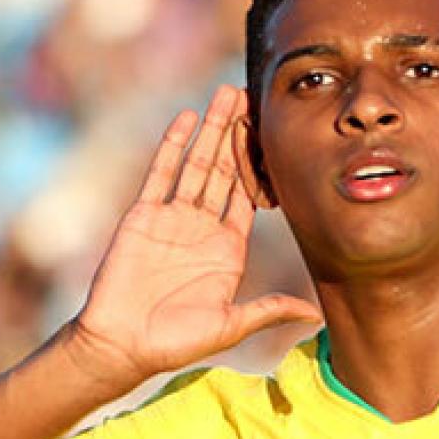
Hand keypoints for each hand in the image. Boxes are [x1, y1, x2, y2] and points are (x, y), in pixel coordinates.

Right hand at [68, 85, 318, 389]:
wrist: (122, 344)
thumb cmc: (176, 341)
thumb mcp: (230, 324)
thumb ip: (269, 310)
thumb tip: (316, 317)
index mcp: (228, 249)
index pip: (249, 195)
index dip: (262, 164)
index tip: (277, 132)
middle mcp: (203, 227)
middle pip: (225, 170)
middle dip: (238, 133)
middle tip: (253, 95)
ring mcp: (172, 218)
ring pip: (197, 164)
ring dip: (211, 129)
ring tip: (226, 95)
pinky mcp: (143, 215)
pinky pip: (161, 173)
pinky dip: (173, 145)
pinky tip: (187, 118)